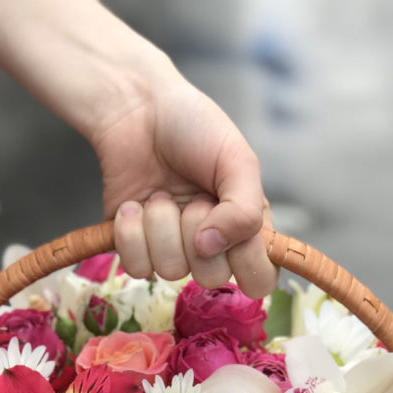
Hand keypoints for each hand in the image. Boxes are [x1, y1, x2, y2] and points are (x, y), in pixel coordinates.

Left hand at [93, 77, 277, 298]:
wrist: (137, 112)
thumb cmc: (194, 129)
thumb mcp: (237, 160)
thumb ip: (244, 210)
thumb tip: (212, 247)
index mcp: (245, 229)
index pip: (260, 279)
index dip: (250, 265)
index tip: (238, 234)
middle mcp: (211, 246)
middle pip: (212, 278)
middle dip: (198, 232)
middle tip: (194, 196)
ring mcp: (171, 250)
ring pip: (171, 271)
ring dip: (162, 225)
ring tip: (161, 192)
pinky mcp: (135, 249)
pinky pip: (137, 267)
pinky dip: (132, 232)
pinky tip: (135, 205)